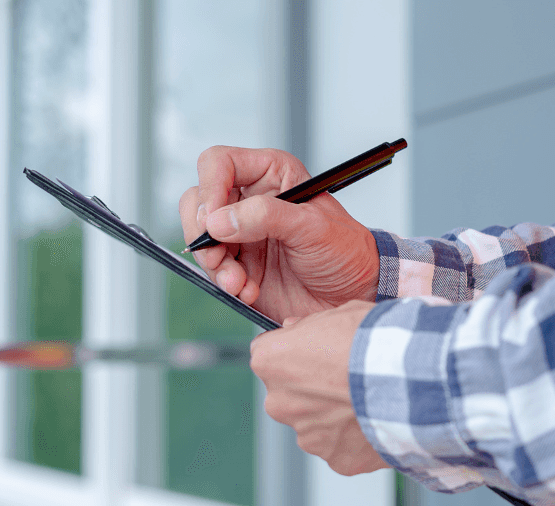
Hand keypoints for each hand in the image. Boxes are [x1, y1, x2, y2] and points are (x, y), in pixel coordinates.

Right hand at [179, 146, 379, 322]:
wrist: (355, 293)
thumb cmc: (346, 251)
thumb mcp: (313, 227)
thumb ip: (266, 217)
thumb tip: (218, 220)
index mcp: (271, 175)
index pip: (219, 163)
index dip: (210, 188)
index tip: (214, 221)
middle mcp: (251, 200)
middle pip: (199, 201)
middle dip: (203, 232)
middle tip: (218, 256)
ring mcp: (243, 232)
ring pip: (201, 238)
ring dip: (214, 264)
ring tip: (239, 282)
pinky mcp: (240, 264)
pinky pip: (213, 269)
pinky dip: (225, 282)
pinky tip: (249, 290)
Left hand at [250, 300, 389, 475]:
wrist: (412, 378)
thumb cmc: (377, 340)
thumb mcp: (340, 313)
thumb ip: (310, 325)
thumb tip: (296, 330)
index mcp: (272, 362)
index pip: (268, 356)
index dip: (294, 352)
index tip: (315, 352)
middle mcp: (280, 403)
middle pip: (289, 396)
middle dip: (312, 389)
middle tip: (346, 379)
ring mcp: (307, 436)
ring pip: (316, 425)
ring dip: (335, 416)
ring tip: (369, 400)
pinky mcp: (336, 459)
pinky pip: (342, 447)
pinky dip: (357, 438)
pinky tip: (377, 420)